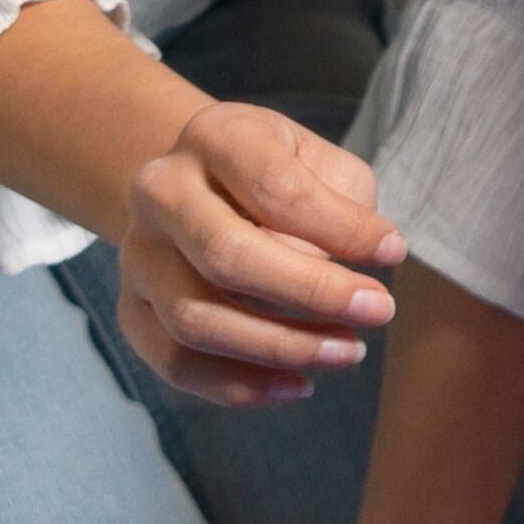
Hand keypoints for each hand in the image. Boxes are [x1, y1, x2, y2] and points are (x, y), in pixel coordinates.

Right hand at [111, 100, 406, 407]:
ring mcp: (136, 255)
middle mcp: (160, 192)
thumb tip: (352, 279)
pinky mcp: (130, 309)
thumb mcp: (320, 165)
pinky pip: (174, 362)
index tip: (394, 254)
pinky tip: (298, 385)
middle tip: (378, 311)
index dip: (341, 228)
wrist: (201, 187)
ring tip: (347, 352)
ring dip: (281, 347)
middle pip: (226, 257)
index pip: (275, 190)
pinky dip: (237, 385)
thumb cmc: (280, 175)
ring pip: (196, 319)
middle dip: (313, 293)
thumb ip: (341, 209)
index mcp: (214, 137)